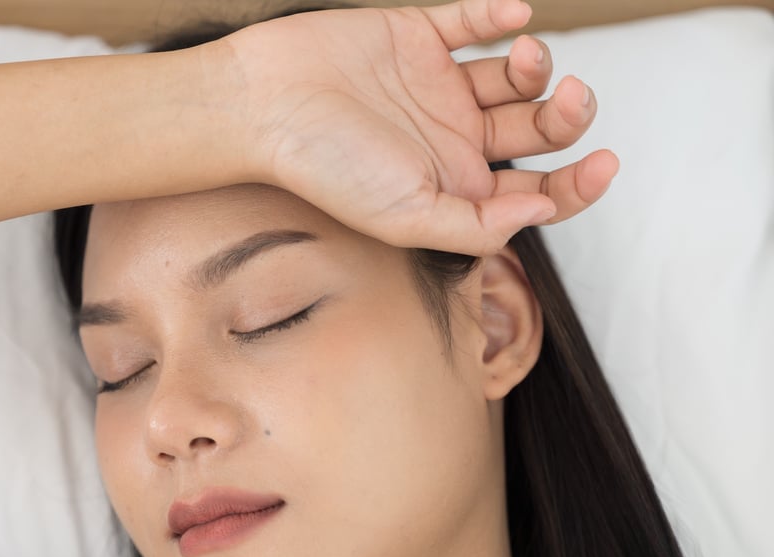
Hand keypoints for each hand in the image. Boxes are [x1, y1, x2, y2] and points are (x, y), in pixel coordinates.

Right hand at [217, 0, 619, 254]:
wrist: (263, 105)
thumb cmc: (325, 168)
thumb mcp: (406, 218)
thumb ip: (476, 224)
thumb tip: (542, 211)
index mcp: (454, 187)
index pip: (535, 191)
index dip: (579, 184)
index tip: (605, 163)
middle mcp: (452, 139)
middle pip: (536, 130)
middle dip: (568, 116)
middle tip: (569, 100)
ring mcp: (437, 86)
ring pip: (514, 76)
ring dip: (537, 66)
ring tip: (525, 58)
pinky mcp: (416, 37)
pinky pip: (471, 21)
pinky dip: (499, 14)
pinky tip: (513, 17)